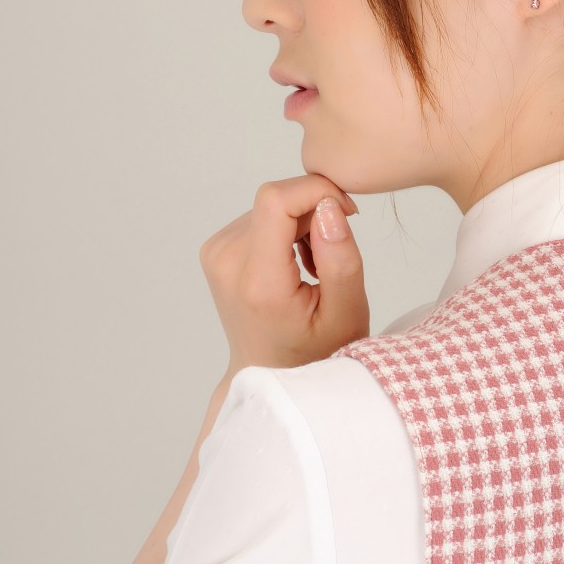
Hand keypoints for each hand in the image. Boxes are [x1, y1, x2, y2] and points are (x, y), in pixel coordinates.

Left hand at [199, 174, 367, 373]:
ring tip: (315, 266)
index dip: (318, 191)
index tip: (348, 214)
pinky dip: (286, 228)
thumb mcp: (347, 313)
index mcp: (258, 282)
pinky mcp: (216, 248)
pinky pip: (260, 215)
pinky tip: (296, 262)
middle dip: (315, 212)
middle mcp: (227, 262)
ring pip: (270, 204)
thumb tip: (329, 206)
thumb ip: (341, 260)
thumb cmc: (314, 351)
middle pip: (275, 199)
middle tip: (334, 254)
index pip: (276, 200)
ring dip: (302, 223)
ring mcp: (216, 254)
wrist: (268, 371)